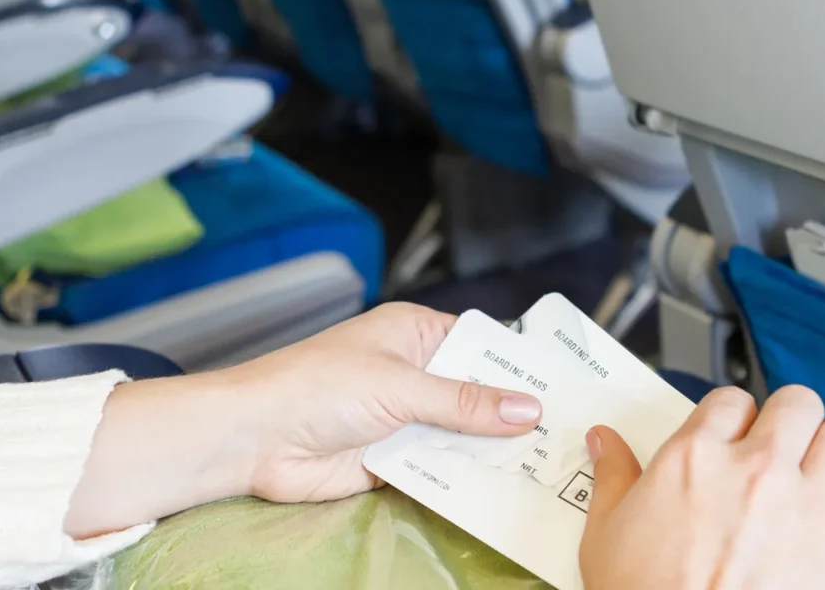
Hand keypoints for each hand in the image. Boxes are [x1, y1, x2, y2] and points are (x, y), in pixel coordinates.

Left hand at [65, 303, 541, 536]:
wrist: (255, 438)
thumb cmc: (318, 385)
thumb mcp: (399, 384)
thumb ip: (463, 402)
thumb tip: (526, 409)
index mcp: (415, 334)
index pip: (481, 346)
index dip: (520, 366)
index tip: (567, 387)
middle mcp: (415, 373)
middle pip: (477, 394)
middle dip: (514, 415)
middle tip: (570, 435)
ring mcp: (406, 418)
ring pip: (463, 434)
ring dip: (494, 451)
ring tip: (551, 467)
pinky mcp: (395, 459)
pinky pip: (441, 468)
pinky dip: (466, 479)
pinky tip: (506, 490)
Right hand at [579, 385, 824, 589]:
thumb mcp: (606, 536)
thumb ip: (612, 478)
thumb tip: (604, 441)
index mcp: (695, 459)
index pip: (729, 401)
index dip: (733, 419)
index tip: (733, 440)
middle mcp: (757, 469)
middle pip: (795, 404)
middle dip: (790, 423)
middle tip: (781, 452)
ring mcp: (810, 505)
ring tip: (824, 475)